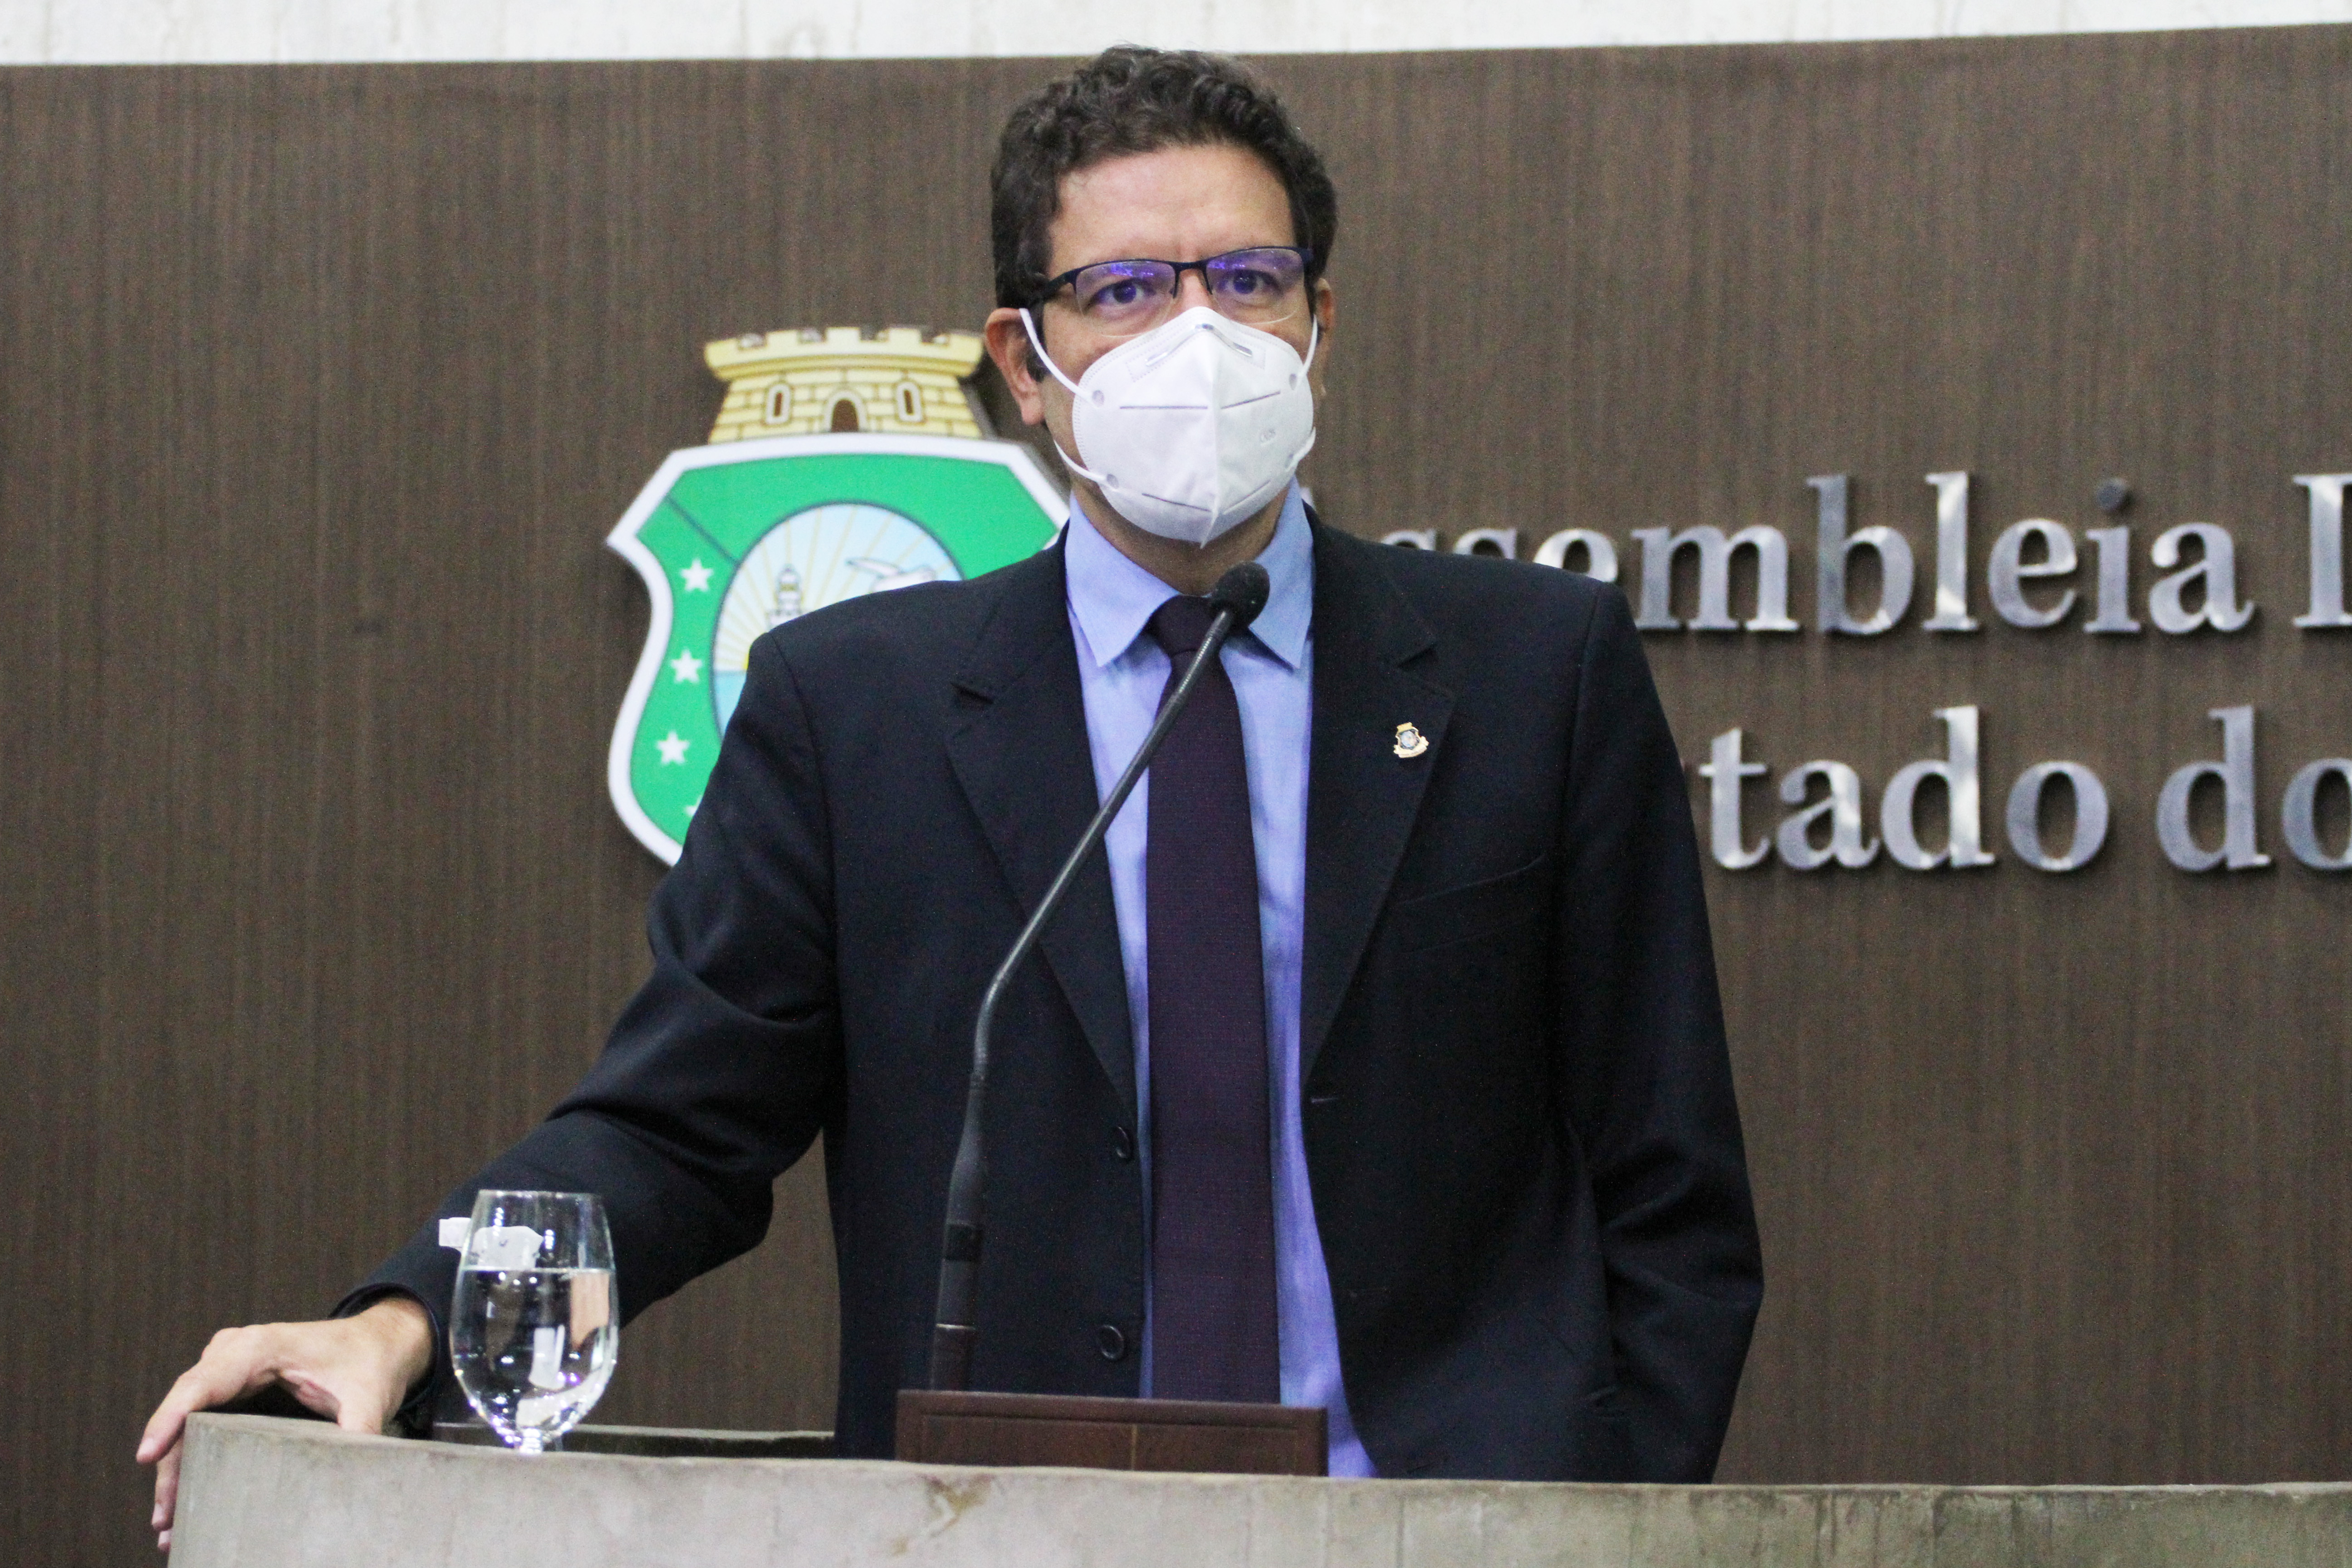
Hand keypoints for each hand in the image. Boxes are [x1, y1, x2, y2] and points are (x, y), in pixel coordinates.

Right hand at [137, 1297, 431, 1552]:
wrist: (379, 1342)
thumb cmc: (370, 1362)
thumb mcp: (370, 1396)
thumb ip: (361, 1428)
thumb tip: (357, 1467)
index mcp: (261, 1346)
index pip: (203, 1383)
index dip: (171, 1419)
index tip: (147, 1456)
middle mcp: (235, 1351)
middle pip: (187, 1409)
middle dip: (170, 1464)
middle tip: (164, 1518)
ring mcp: (229, 1366)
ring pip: (188, 1419)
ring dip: (175, 1468)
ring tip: (167, 1524)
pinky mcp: (232, 1384)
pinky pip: (200, 1418)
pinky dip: (190, 1456)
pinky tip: (183, 1498)